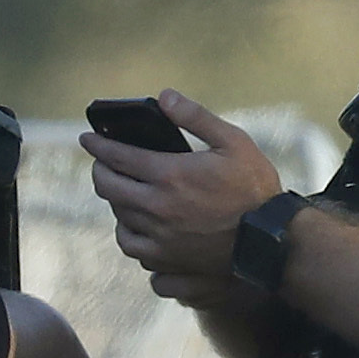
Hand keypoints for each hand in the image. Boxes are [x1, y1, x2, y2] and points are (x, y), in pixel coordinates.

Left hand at [81, 90, 285, 289]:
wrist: (271, 242)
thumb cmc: (256, 189)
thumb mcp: (234, 142)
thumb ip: (196, 117)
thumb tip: (165, 96)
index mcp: (169, 174)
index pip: (117, 156)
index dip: (98, 145)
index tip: (87, 139)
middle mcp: (157, 207)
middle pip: (108, 188)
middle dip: (100, 171)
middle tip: (102, 164)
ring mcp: (160, 238)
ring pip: (119, 220)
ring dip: (115, 204)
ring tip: (123, 194)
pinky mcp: (168, 261)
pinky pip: (133, 250)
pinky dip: (130, 236)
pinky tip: (138, 228)